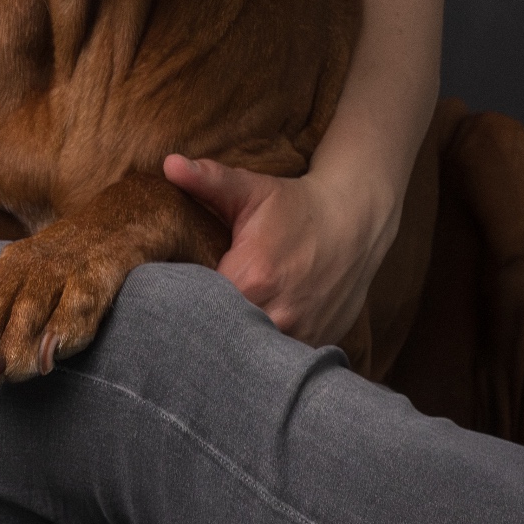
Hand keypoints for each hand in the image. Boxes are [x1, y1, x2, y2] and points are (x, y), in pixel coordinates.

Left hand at [162, 154, 396, 345]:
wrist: (354, 223)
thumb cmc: (296, 207)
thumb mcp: (250, 189)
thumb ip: (207, 180)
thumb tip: (169, 164)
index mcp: (252, 277)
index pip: (199, 307)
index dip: (182, 303)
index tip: (170, 297)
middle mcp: (277, 314)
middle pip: (225, 336)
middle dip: (205, 328)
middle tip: (190, 316)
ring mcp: (300, 334)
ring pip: (252, 352)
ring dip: (235, 342)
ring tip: (217, 329)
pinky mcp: (317, 343)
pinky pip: (280, 359)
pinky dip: (264, 351)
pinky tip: (250, 337)